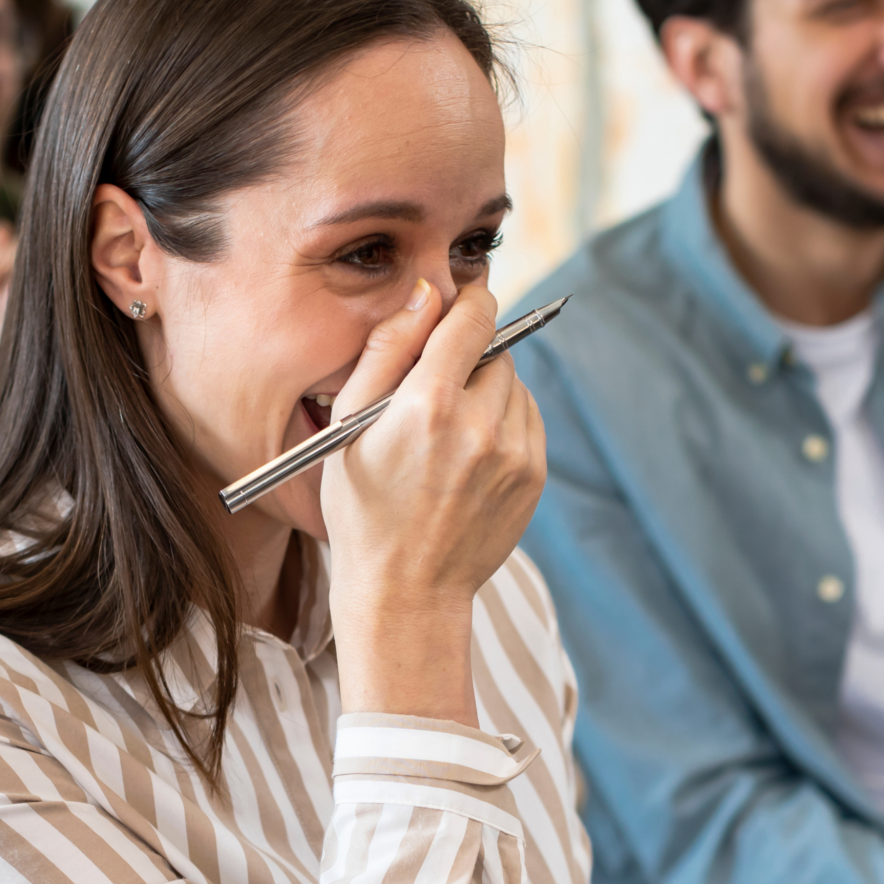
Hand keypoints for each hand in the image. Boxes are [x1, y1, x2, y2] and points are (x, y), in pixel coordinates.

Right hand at [320, 278, 546, 721]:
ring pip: (514, 386)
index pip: (474, 317)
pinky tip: (467, 459)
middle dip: (468, 361)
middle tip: (433, 398)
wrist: (405, 592)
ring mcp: (515, 454)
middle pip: (496, 351)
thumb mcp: (349, 426)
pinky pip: (526, 422)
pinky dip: (502, 427)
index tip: (458, 310)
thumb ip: (388, 349)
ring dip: (487, 394)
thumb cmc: (364, 508)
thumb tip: (430, 292)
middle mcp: (481, 426)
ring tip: (448, 437)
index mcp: (429, 406)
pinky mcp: (534, 476)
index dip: (466, 305)